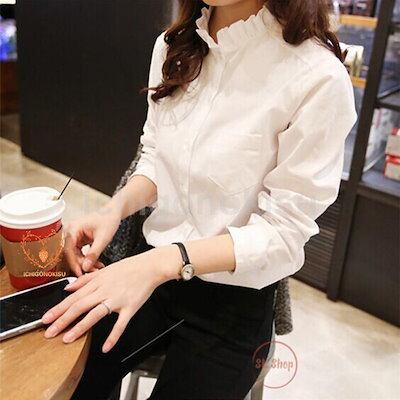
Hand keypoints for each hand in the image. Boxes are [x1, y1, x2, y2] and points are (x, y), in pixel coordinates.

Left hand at [41, 246, 179, 351]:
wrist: (150, 267)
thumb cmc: (129, 268)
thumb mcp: (105, 270)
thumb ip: (86, 279)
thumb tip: (68, 288)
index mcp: (97, 281)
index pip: (74, 297)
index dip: (58, 308)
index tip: (46, 319)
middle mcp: (104, 290)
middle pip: (80, 306)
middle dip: (63, 320)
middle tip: (49, 332)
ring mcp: (117, 299)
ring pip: (95, 314)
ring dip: (80, 327)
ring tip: (67, 339)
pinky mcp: (130, 307)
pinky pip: (120, 324)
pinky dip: (113, 336)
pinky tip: (105, 347)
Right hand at [64, 205, 121, 275]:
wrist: (112, 213)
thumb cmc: (108, 220)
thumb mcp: (103, 238)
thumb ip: (93, 253)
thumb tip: (85, 267)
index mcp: (73, 228)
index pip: (68, 250)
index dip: (73, 263)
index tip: (80, 273)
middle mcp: (70, 232)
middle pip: (70, 254)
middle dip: (80, 264)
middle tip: (91, 272)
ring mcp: (73, 236)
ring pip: (74, 255)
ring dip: (84, 263)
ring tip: (96, 268)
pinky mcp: (78, 240)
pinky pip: (78, 253)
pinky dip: (86, 259)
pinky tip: (95, 264)